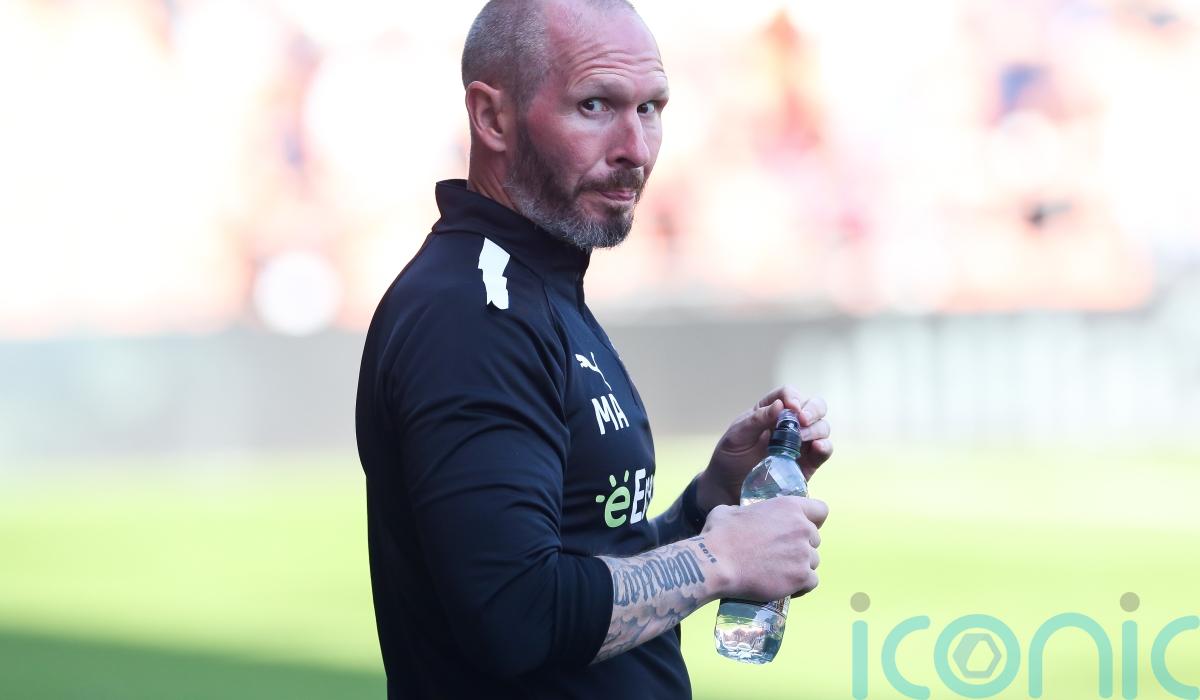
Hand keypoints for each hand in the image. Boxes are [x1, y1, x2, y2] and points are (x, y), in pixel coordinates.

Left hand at [697, 386, 832, 511]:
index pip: (788, 394)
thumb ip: (757, 420)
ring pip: (822, 426)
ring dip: (816, 428)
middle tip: (803, 419)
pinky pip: (824, 451)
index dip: (792, 397)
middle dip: (813, 409)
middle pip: (813, 405)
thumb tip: (780, 404)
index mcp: (770, 411)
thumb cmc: (730, 458)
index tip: (790, 408)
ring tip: (801, 438)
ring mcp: (801, 442)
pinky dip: (825, 446)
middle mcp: (789, 423)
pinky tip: (817, 447)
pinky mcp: (808, 463)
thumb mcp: (737, 437)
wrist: (729, 489)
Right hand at [703, 496, 827, 600]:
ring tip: (778, 572)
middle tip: (780, 554)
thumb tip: (741, 517)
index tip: (800, 529)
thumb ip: (745, 512)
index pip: (820, 510)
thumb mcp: (730, 511)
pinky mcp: (800, 577)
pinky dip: (801, 586)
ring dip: (800, 566)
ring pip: (813, 561)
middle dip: (801, 546)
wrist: (716, 564)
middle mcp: (801, 528)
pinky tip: (785, 586)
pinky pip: (812, 582)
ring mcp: (803, 553)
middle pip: (815, 539)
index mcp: (788, 506)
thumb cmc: (719, 535)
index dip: (812, 520)